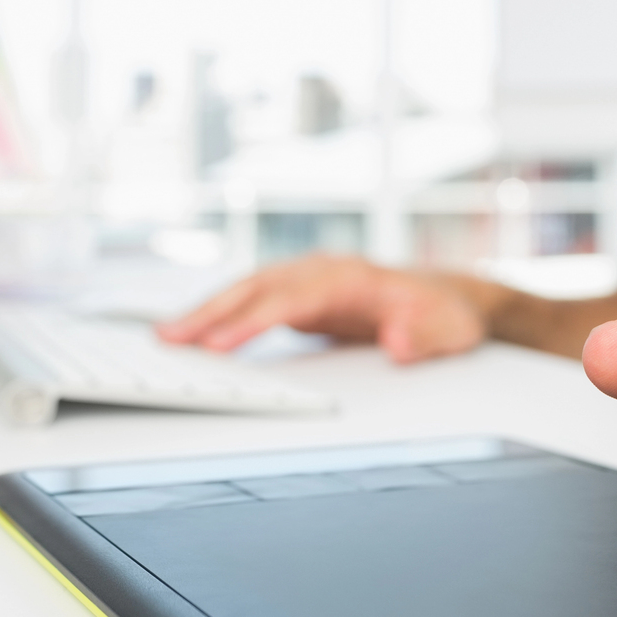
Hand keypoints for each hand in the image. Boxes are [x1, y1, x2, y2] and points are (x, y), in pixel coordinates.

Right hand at [158, 255, 501, 363]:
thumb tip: (397, 343)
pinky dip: (222, 314)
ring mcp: (309, 280)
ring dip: (206, 311)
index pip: (289, 300)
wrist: (451, 297)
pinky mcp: (302, 295)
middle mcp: (323, 271)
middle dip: (210, 312)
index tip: (218, 344)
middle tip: (168, 338)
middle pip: (256, 288)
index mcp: (351, 278)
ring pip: (247, 290)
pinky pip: (253, 301)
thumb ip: (426, 336)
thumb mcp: (450, 331)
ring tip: (165, 337)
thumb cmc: (447, 313)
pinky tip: (195, 332)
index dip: (251, 322)